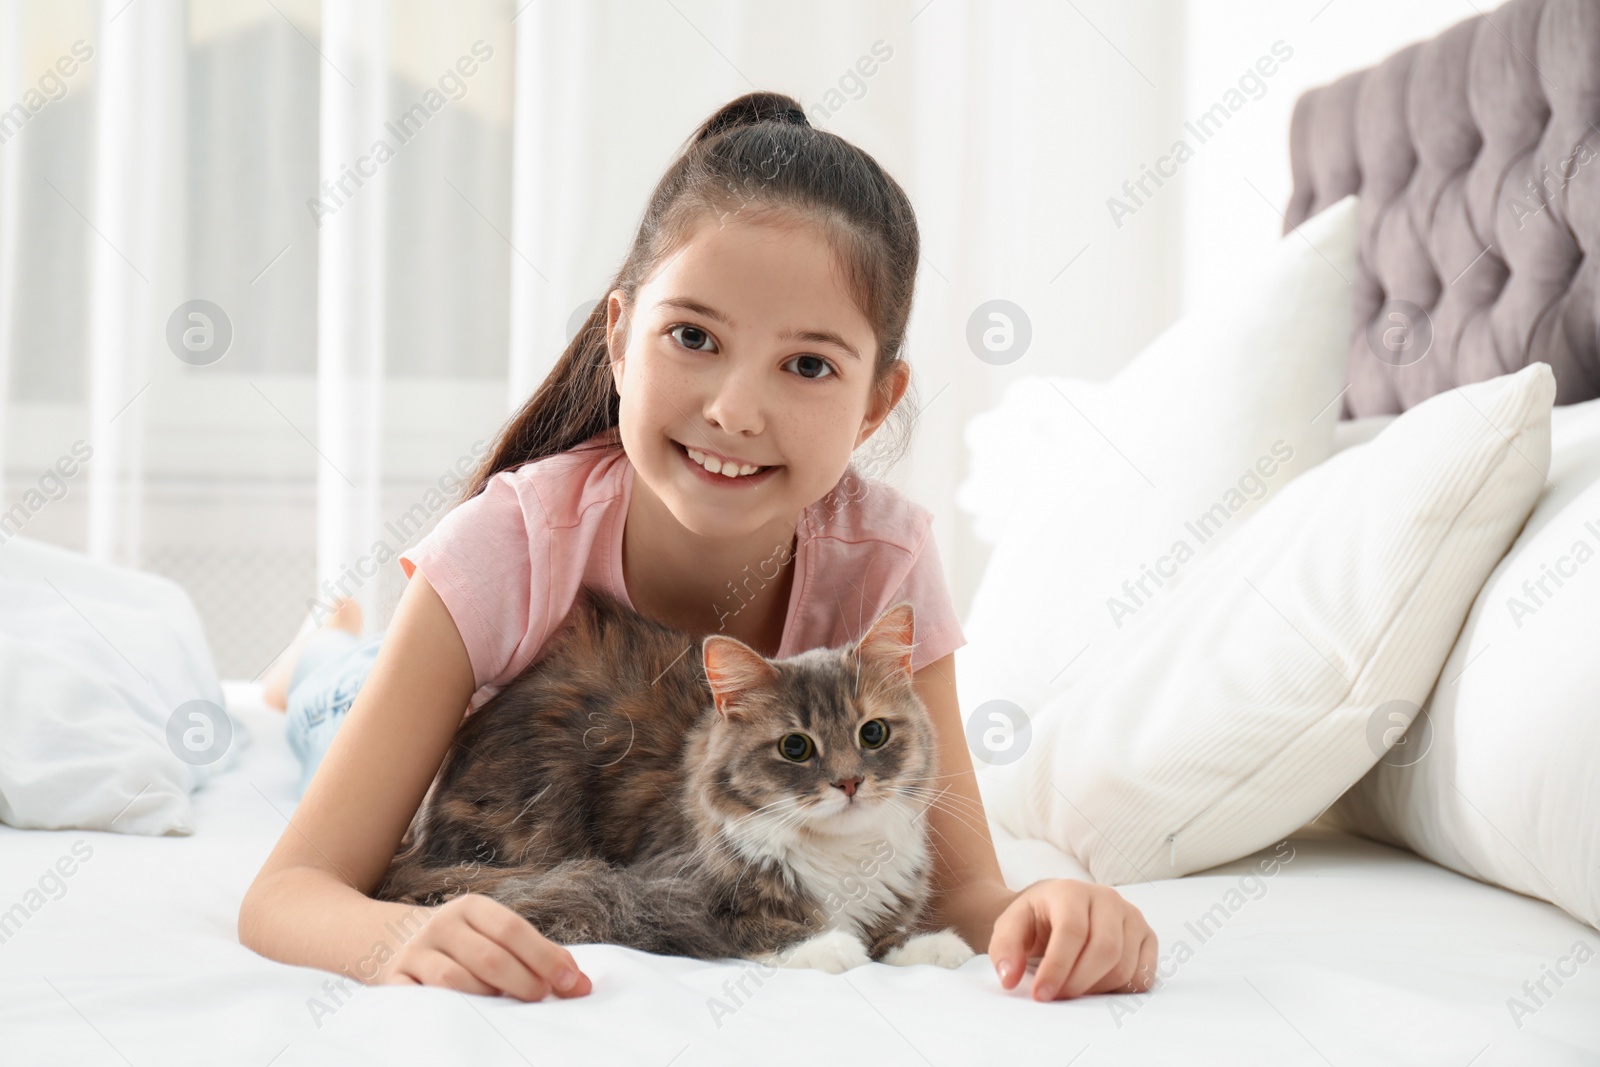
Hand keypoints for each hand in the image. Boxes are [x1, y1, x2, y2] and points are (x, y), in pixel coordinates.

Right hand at [370, 893, 592, 1000]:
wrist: (378, 935)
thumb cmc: (455, 941)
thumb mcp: (488, 933)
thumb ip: (533, 953)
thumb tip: (580, 983)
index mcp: (471, 908)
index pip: (513, 930)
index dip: (546, 958)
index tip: (573, 984)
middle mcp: (440, 926)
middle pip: (489, 957)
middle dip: (524, 983)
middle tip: (542, 999)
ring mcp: (413, 954)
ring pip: (454, 982)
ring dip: (487, 999)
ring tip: (506, 1009)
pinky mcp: (391, 981)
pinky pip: (418, 1001)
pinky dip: (444, 1011)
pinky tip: (467, 1019)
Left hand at [988, 879, 1156, 1000]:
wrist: (1055, 910)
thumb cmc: (1034, 920)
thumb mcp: (1009, 928)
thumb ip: (1004, 950)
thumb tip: (1008, 977)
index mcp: (1071, 891)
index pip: (1072, 931)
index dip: (1057, 967)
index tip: (1041, 994)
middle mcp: (1107, 898)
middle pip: (1105, 950)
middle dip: (1079, 982)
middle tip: (1057, 996)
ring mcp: (1131, 916)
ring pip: (1125, 966)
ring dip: (1097, 989)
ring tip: (1073, 988)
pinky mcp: (1146, 936)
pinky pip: (1143, 974)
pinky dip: (1121, 990)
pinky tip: (1097, 985)